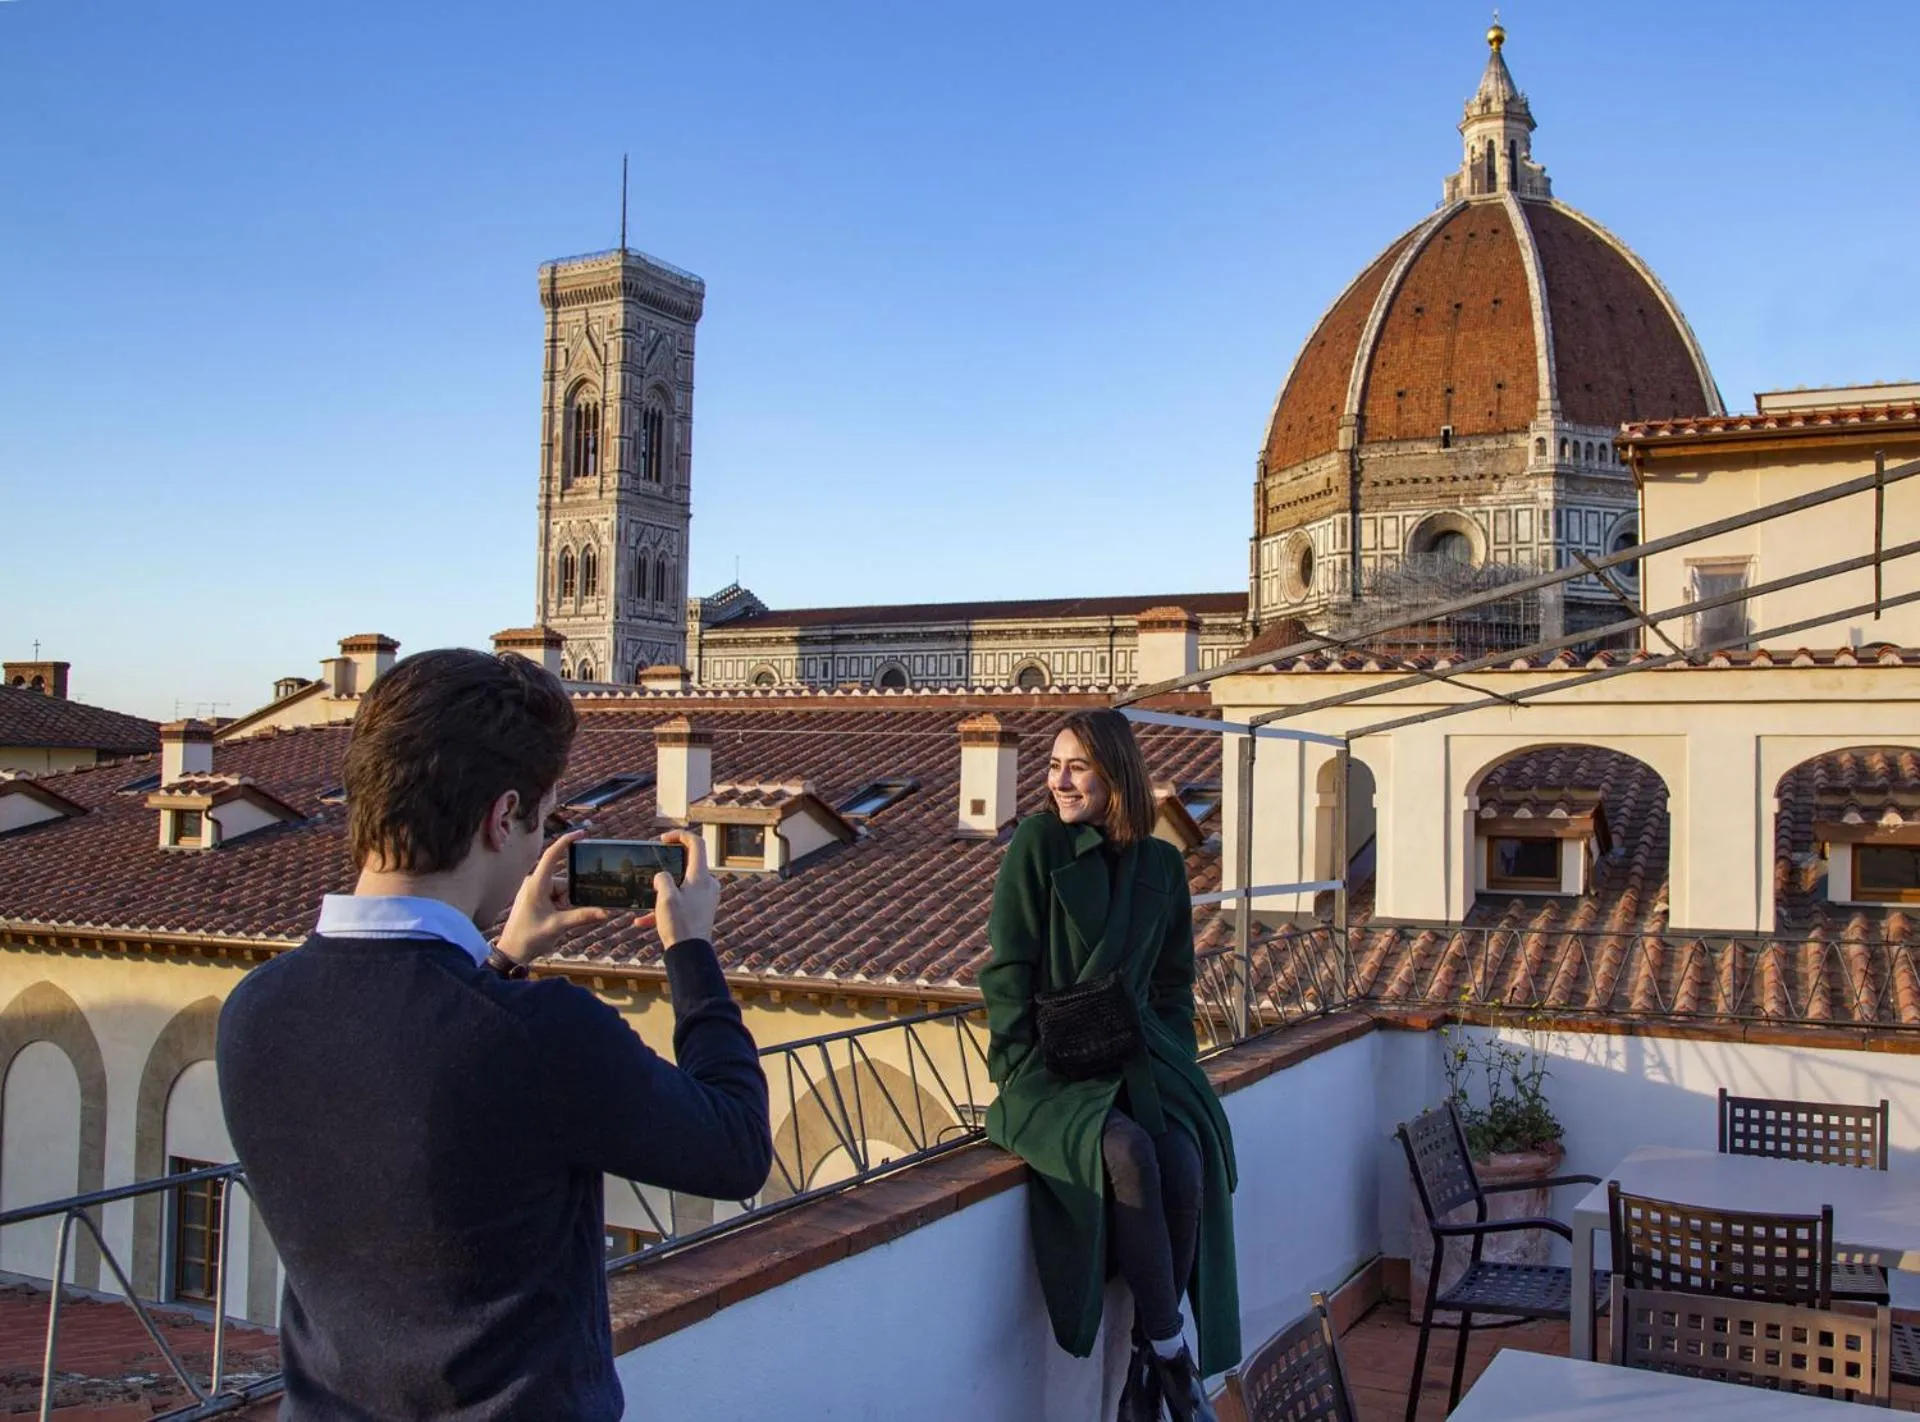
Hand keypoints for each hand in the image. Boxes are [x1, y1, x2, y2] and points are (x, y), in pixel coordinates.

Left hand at [496, 830, 612, 965]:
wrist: (512, 952)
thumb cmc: (529, 938)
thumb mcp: (558, 926)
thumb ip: (583, 917)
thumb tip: (606, 912)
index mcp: (536, 884)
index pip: (552, 855)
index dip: (567, 841)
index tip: (582, 833)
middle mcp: (535, 883)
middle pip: (564, 882)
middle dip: (571, 898)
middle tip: (565, 915)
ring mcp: (534, 891)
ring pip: (562, 891)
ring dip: (566, 906)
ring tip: (557, 922)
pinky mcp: (536, 899)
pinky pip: (556, 897)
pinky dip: (561, 908)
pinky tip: (556, 920)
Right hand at [654, 829, 718, 947]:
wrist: (690, 954)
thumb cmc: (679, 925)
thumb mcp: (665, 897)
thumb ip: (662, 879)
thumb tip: (662, 877)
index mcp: (701, 877)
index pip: (696, 844)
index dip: (680, 835)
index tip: (664, 839)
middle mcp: (708, 885)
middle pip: (689, 864)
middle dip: (668, 866)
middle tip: (653, 868)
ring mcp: (706, 898)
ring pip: (682, 885)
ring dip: (663, 891)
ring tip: (647, 899)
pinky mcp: (701, 911)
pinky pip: (681, 903)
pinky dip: (665, 907)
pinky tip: (642, 921)